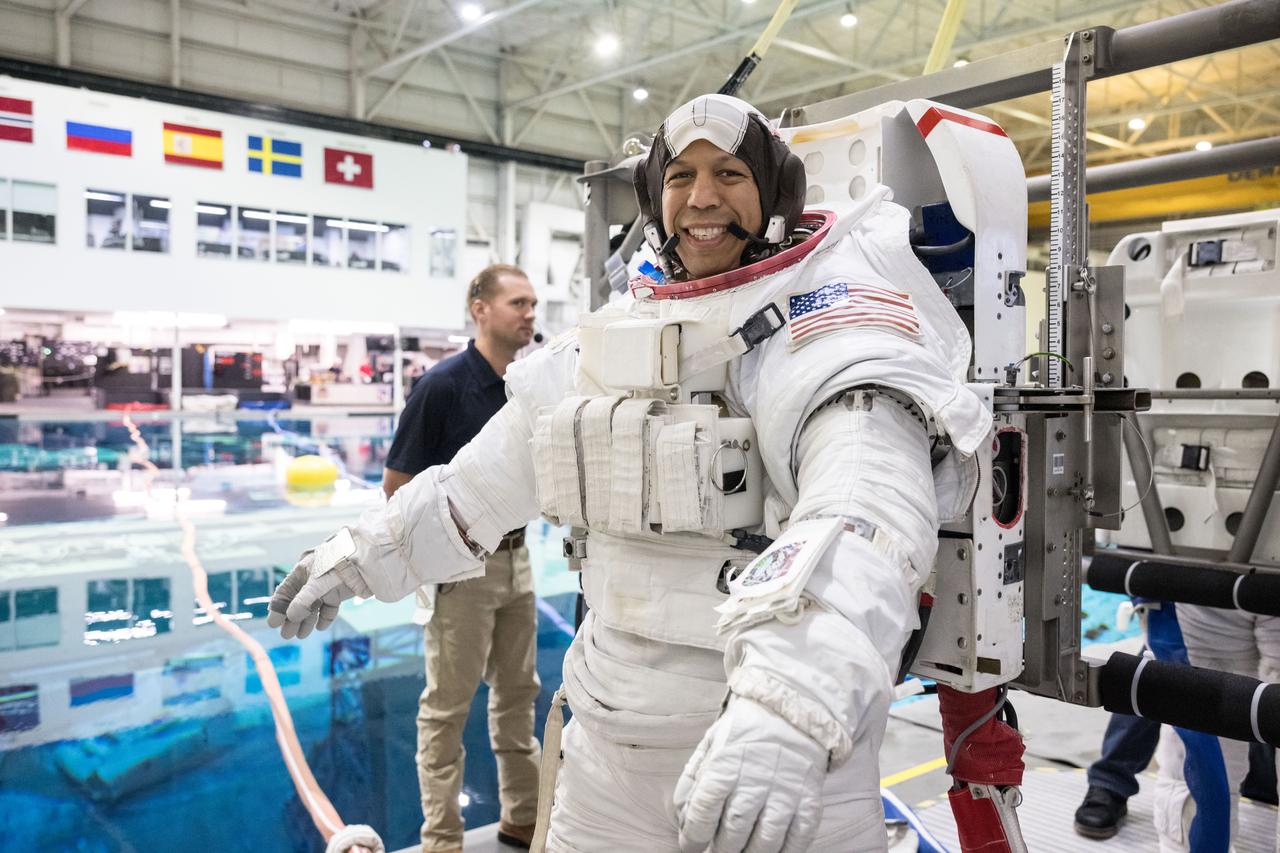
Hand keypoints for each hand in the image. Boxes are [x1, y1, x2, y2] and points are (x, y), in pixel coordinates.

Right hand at [267, 529, 367, 638]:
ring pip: (314, 606)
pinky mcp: (340, 591)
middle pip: (298, 602)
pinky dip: (325, 617)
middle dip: (292, 618)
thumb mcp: (317, 583)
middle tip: (286, 635)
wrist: (367, 559)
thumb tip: (291, 616)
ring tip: (301, 635)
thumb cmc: (338, 565)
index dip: (278, 607)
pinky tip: (321, 627)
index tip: (273, 624)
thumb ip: (303, 600)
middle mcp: (313, 578)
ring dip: (307, 621)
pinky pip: (330, 607)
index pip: (285, 591)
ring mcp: (327, 585)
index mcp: (303, 571)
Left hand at [674, 696, 826, 852]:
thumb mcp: (711, 746)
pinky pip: (798, 838)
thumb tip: (682, 816)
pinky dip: (784, 851)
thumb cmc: (744, 733)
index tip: (691, 845)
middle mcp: (756, 780)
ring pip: (765, 840)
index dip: (694, 835)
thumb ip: (693, 780)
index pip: (704, 809)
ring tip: (741, 852)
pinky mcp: (809, 801)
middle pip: (734, 830)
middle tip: (718, 850)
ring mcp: (785, 792)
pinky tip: (771, 850)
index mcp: (726, 764)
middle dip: (721, 848)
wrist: (791, 715)